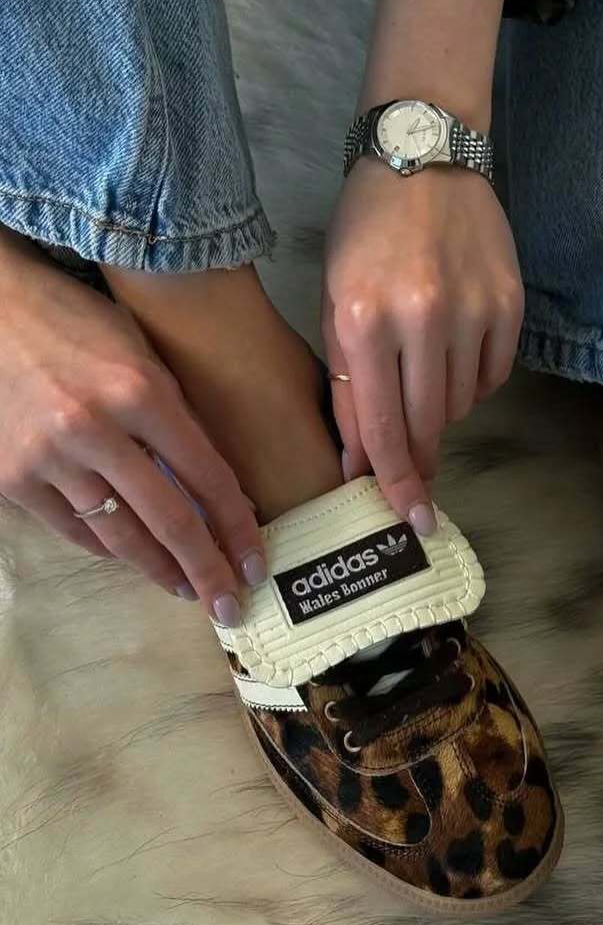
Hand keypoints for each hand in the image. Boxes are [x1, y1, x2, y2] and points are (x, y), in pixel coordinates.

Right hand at [0, 231, 264, 620]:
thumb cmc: (72, 320)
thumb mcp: (140, 353)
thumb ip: (175, 414)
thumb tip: (214, 480)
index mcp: (141, 392)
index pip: (208, 477)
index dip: (238, 527)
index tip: (256, 562)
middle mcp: (96, 429)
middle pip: (169, 520)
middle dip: (207, 570)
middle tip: (230, 604)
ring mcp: (49, 457)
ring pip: (119, 535)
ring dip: (159, 569)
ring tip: (186, 588)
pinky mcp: (12, 477)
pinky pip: (73, 528)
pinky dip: (107, 548)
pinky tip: (132, 558)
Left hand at [322, 160, 523, 531]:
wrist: (424, 158)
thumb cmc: (363, 233)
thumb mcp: (335, 304)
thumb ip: (347, 386)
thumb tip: (362, 461)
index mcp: (363, 320)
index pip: (381, 427)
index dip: (395, 481)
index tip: (411, 518)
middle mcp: (421, 319)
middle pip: (426, 425)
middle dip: (419, 462)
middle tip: (419, 488)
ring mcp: (473, 311)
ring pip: (462, 404)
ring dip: (441, 413)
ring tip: (424, 381)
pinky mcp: (509, 303)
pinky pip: (494, 376)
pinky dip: (474, 383)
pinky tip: (455, 357)